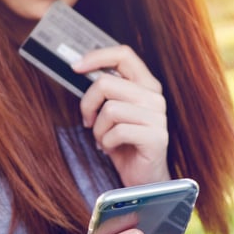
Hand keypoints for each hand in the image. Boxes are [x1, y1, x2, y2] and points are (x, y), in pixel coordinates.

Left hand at [72, 46, 169, 185]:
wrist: (144, 178)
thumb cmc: (125, 145)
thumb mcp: (114, 113)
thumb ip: (106, 91)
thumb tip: (80, 69)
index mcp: (147, 85)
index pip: (124, 55)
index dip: (97, 57)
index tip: (76, 67)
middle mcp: (155, 97)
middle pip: (107, 83)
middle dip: (88, 104)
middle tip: (87, 120)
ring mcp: (158, 117)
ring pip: (110, 109)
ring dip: (98, 129)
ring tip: (103, 139)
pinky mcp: (155, 137)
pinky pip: (117, 132)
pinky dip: (106, 143)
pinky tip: (111, 148)